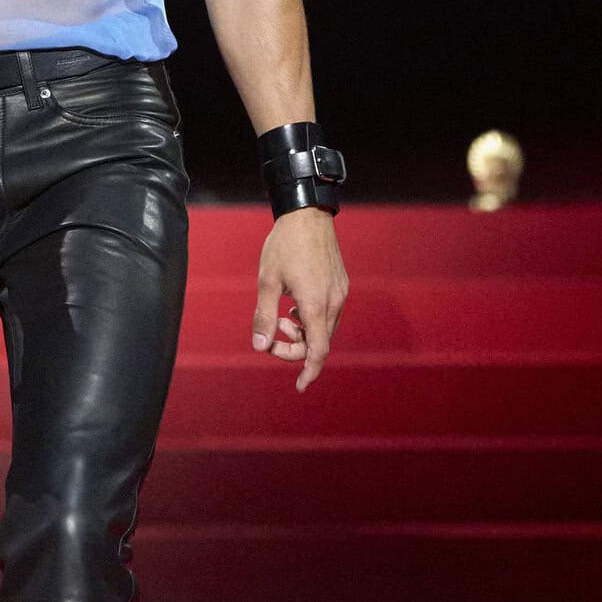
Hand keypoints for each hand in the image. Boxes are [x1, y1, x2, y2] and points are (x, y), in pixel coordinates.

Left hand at [251, 207, 347, 391]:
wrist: (308, 215)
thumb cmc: (284, 245)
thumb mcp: (267, 281)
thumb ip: (264, 316)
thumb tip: (259, 346)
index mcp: (316, 305)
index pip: (318, 351)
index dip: (309, 371)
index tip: (300, 386)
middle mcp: (334, 302)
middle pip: (319, 342)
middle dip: (296, 347)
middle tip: (273, 336)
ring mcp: (340, 293)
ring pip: (325, 328)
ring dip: (303, 332)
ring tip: (282, 316)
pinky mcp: (341, 284)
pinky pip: (329, 313)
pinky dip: (311, 319)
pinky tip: (295, 306)